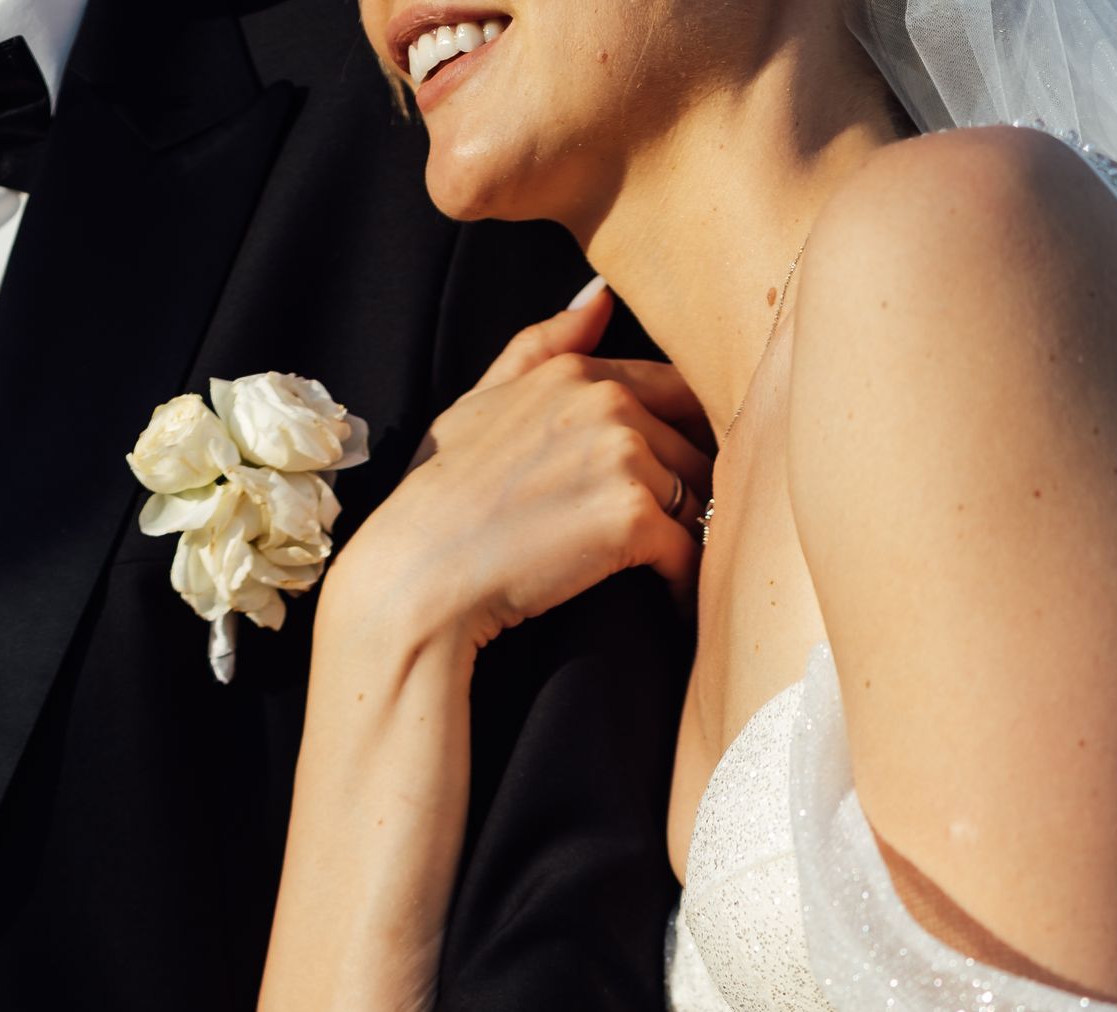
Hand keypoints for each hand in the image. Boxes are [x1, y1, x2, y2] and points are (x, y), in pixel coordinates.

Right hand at [327, 286, 711, 660]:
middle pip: (695, 447)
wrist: (417, 576)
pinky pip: (689, 553)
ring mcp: (623, 457)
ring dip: (697, 540)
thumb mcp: (478, 403)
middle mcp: (608, 402)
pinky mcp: (632, 517)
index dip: (688, 438)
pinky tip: (675, 609)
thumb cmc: (440, 500)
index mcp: (576, 374)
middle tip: (692, 540)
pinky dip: (687, 586)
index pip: (674, 390)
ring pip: (698, 499)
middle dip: (699, 494)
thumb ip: (541, 346)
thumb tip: (600, 298)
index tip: (683, 482)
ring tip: (683, 576)